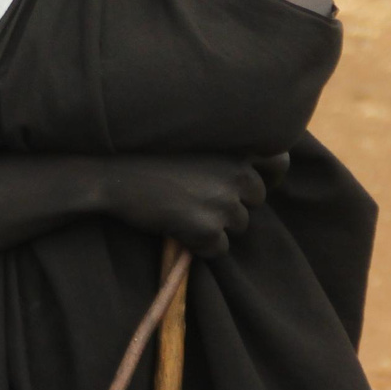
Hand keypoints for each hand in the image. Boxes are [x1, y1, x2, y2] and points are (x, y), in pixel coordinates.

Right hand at [98, 154, 274, 257]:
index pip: (279, 162)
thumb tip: (250, 175)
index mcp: (234, 148)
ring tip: (180, 210)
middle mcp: (237, 173)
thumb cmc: (145, 156)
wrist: (111, 174)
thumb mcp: (191, 141)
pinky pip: (217, 248)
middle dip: (230, 206)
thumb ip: (223, 153)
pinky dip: (199, 245)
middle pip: (253, 203)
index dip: (270, 176)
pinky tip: (175, 227)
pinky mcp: (209, 229)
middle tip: (195, 199)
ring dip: (214, 225)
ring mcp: (224, 202)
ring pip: (237, 227)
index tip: (253, 185)